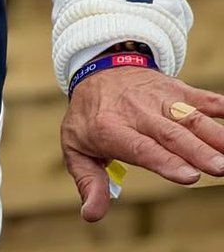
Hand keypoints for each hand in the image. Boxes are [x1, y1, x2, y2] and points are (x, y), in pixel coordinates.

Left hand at [61, 67, 223, 221]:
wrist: (96, 70)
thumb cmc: (90, 117)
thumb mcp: (76, 149)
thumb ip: (89, 183)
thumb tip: (92, 215)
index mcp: (110, 128)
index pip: (140, 147)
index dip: (165, 161)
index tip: (189, 176)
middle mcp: (136, 110)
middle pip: (169, 133)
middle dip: (196, 150)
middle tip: (220, 168)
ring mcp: (157, 98)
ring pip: (187, 115)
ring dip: (212, 132)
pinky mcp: (174, 88)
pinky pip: (198, 96)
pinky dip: (218, 105)